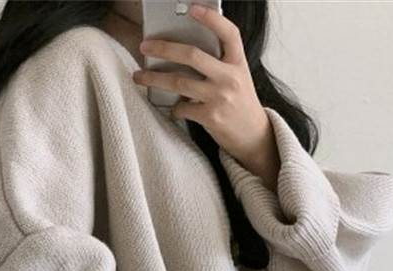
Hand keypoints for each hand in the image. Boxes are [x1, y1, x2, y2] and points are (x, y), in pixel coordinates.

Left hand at [132, 3, 274, 173]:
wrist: (253, 135)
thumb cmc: (239, 103)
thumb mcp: (237, 77)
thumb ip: (218, 63)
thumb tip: (183, 52)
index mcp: (238, 62)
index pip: (229, 33)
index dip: (212, 19)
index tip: (193, 8)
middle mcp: (230, 77)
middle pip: (192, 55)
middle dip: (164, 48)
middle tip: (145, 46)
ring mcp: (220, 97)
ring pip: (179, 82)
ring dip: (154, 78)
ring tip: (139, 76)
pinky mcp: (210, 117)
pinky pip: (182, 108)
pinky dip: (173, 108)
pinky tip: (172, 108)